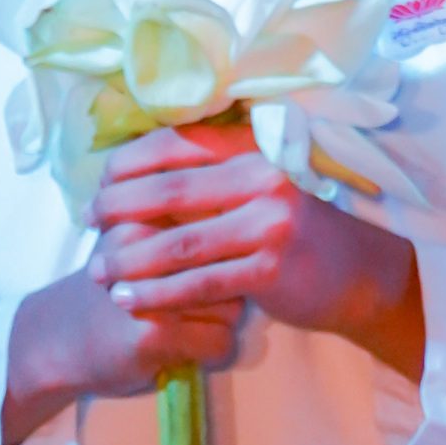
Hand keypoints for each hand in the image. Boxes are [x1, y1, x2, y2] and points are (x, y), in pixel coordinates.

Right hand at [0, 221, 244, 444]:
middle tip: (195, 304)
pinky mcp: (153, 334)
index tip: (206, 266)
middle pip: (234, 265)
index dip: (225, 252)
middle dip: (227, 289)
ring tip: (189, 326)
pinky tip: (186, 350)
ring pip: (233, 307)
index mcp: (149, 214)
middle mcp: (151, 246)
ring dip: (222, 322)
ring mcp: (153, 290)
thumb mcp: (136, 237)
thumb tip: (253, 213)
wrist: (56, 338)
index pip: (224, 225)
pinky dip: (212, 353)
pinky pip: (219, 343)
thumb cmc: (110, 286)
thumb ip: (184, 220)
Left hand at [89, 120, 424, 379]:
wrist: (359, 274)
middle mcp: (262, 177)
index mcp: (253, 148)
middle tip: (86, 224)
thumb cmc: (294, 231)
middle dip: (119, 208)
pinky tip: (129, 301)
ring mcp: (269, 223)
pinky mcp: (270, 268)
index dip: (129, 163)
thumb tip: (137, 176)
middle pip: (172, 189)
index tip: (97, 185)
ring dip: (131, 258)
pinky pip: (200, 283)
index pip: (176, 143)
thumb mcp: (259, 188)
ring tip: (97, 272)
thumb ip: (212, 178)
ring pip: (181, 242)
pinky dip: (159, 293)